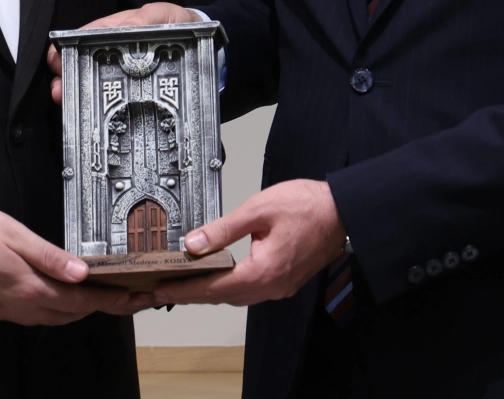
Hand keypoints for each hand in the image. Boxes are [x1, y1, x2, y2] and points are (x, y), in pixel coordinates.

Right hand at [0, 204, 149, 324]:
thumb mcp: (16, 235)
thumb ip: (51, 256)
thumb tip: (82, 272)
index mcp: (28, 287)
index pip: (80, 301)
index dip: (109, 300)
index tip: (131, 297)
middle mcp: (19, 306)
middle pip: (70, 314)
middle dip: (100, 308)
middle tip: (125, 298)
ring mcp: (5, 311)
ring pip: (52, 318)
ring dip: (78, 311)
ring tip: (100, 299)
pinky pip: (34, 316)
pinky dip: (55, 310)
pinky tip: (60, 299)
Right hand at [48, 2, 197, 103]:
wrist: (199, 44)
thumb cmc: (178, 25)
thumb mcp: (164, 16)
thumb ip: (147, 18)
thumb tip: (128, 25)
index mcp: (114, 30)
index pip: (82, 37)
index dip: (65, 49)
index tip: (56, 60)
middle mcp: (112, 51)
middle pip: (80, 61)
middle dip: (64, 73)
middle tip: (57, 88)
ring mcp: (120, 71)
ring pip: (90, 80)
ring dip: (74, 90)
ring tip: (64, 100)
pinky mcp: (130, 89)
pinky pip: (109, 94)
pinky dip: (95, 103)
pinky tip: (88, 112)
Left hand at [148, 180, 345, 306]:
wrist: (343, 211)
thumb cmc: (308, 207)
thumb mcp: (258, 209)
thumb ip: (223, 229)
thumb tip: (194, 244)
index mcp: (263, 272)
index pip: (213, 288)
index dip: (183, 290)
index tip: (160, 290)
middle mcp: (272, 286)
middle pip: (222, 297)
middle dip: (191, 294)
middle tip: (162, 289)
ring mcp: (280, 287)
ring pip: (236, 296)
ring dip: (210, 292)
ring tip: (184, 284)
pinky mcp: (286, 280)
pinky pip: (250, 290)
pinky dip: (229, 286)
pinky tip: (218, 277)